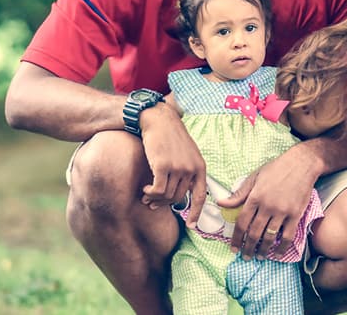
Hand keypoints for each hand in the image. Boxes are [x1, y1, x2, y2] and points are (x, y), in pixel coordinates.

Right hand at [139, 103, 206, 222]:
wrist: (158, 120)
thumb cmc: (169, 137)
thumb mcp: (186, 154)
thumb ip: (186, 172)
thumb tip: (179, 195)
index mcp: (200, 167)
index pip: (201, 195)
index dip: (197, 213)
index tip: (191, 225)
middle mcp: (192, 168)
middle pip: (178, 198)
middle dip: (164, 204)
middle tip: (152, 204)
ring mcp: (178, 168)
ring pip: (166, 196)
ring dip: (154, 199)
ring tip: (146, 196)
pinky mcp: (163, 166)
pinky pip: (157, 191)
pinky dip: (150, 194)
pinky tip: (145, 190)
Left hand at [216, 144, 318, 258]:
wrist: (302, 163)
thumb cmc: (277, 168)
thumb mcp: (254, 177)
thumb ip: (239, 194)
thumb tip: (221, 203)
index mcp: (255, 197)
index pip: (242, 223)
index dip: (236, 238)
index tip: (233, 248)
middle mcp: (267, 206)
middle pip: (254, 233)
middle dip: (248, 248)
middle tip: (245, 257)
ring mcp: (282, 211)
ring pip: (269, 237)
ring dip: (263, 250)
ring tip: (259, 257)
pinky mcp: (296, 214)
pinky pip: (287, 236)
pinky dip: (282, 248)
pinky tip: (277, 254)